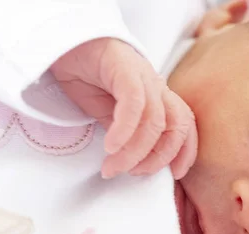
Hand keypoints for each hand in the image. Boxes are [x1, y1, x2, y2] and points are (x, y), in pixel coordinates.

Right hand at [50, 38, 196, 178]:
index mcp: (159, 98)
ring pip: (155, 120)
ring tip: (114, 166)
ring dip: (136, 150)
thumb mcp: (110, 115)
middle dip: (158, 158)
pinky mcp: (125, 67)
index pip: (185, 126)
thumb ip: (127, 135)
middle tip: (132, 174)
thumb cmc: (87, 78)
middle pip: (176, 126)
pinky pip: (134, 103)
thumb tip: (133, 161)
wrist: (62, 43)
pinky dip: (125, 129)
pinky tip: (111, 146)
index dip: (186, 152)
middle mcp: (157, 86)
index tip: (174, 175)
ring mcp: (143, 75)